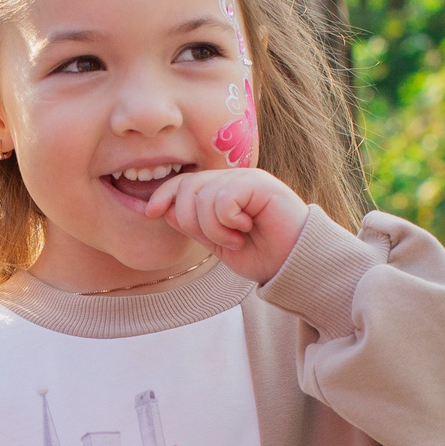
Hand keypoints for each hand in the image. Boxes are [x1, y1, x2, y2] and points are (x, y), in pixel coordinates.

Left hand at [143, 167, 308, 283]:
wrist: (295, 266)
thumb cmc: (263, 256)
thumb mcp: (219, 244)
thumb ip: (195, 226)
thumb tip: (165, 210)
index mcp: (222, 190)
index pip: (183, 182)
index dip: (163, 194)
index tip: (149, 212)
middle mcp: (233, 179)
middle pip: (187, 187)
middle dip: (192, 221)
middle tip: (219, 240)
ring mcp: (247, 178)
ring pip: (203, 196)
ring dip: (215, 228)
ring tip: (237, 238)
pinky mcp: (260, 183)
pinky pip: (223, 199)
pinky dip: (228, 222)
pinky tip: (246, 229)